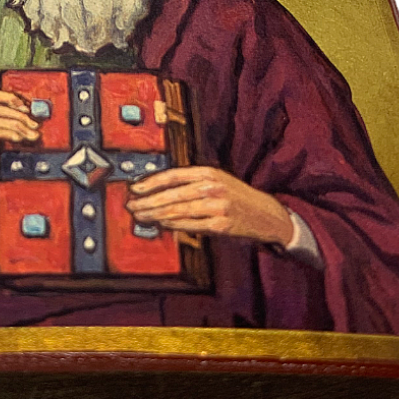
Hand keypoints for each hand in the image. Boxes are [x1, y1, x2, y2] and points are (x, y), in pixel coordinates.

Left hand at [126, 166, 293, 244]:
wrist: (266, 214)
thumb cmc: (238, 197)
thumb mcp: (218, 181)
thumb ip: (192, 183)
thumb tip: (160, 190)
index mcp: (209, 173)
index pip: (173, 175)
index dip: (151, 182)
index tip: (134, 189)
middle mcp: (212, 187)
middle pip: (172, 194)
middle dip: (148, 201)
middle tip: (132, 206)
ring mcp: (217, 206)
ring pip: (178, 210)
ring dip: (155, 214)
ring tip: (141, 216)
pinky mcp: (220, 225)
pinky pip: (189, 225)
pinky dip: (172, 225)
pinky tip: (161, 224)